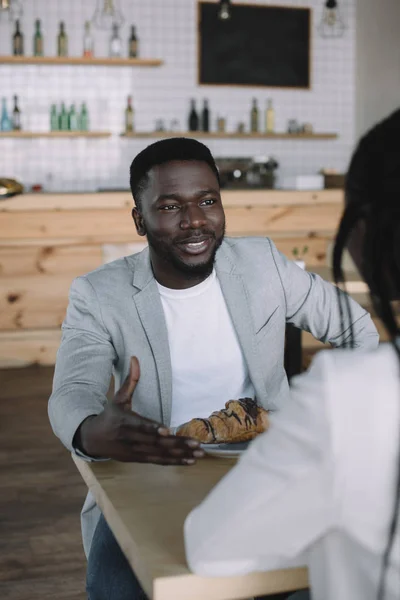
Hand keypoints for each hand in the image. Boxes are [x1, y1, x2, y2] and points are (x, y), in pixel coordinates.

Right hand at [75, 357, 204, 464]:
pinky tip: (189, 461)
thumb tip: (136, 358)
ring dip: (181, 455)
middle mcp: (131, 439)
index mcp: (126, 421)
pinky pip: (158, 462)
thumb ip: (130, 380)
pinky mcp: (139, 459)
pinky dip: (174, 462)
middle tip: (197, 444)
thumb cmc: (110, 415)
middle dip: (177, 444)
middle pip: (156, 443)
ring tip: (198, 454)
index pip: (141, 426)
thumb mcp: (118, 398)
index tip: (167, 431)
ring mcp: (135, 452)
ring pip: (160, 455)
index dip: (153, 429)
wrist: (93, 439)